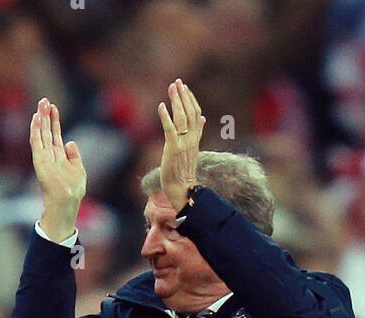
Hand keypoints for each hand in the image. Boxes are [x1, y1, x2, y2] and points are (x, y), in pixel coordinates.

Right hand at [30, 97, 85, 241]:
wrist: (67, 200)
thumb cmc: (74, 190)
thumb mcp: (79, 170)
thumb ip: (75, 156)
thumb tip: (71, 142)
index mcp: (59, 157)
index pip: (55, 135)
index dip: (55, 121)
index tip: (54, 107)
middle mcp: (50, 155)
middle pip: (47, 131)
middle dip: (46, 116)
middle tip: (44, 100)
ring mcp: (44, 157)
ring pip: (41, 133)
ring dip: (40, 118)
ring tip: (41, 104)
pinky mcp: (39, 160)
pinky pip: (36, 141)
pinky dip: (35, 129)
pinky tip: (35, 118)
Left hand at [158, 78, 204, 212]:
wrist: (181, 189)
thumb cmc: (183, 171)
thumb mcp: (192, 149)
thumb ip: (197, 132)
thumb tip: (203, 118)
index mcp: (196, 138)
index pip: (196, 113)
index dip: (191, 99)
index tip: (185, 88)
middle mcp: (191, 139)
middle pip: (189, 112)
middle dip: (183, 95)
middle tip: (177, 82)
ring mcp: (183, 143)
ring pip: (182, 117)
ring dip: (176, 101)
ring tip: (172, 87)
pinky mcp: (173, 149)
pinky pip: (170, 130)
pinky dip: (165, 117)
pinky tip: (161, 106)